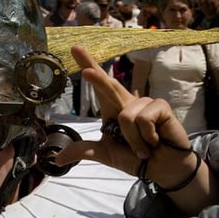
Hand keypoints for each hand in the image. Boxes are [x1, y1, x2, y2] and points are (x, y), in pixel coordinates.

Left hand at [55, 47, 218, 215]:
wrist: (161, 169)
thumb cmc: (136, 158)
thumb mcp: (105, 154)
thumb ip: (83, 151)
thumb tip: (57, 159)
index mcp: (113, 109)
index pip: (99, 85)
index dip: (89, 64)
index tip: (75, 48)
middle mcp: (127, 102)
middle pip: (108, 85)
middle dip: (96, 77)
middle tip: (84, 68)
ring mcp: (145, 102)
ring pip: (125, 117)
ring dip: (133, 140)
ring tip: (144, 147)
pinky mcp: (160, 106)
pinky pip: (142, 119)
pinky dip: (146, 137)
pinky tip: (155, 141)